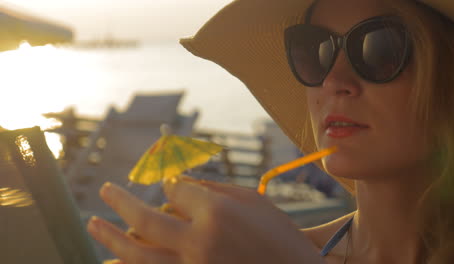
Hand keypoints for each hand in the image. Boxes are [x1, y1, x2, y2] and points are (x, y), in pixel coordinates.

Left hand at [87, 176, 324, 263]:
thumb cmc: (277, 235)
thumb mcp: (252, 200)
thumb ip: (213, 190)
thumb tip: (177, 184)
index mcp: (216, 212)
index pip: (175, 190)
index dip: (169, 185)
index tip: (167, 186)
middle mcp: (198, 240)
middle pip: (145, 218)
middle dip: (120, 202)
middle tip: (105, 191)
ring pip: (138, 254)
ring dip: (110, 238)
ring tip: (93, 224)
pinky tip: (115, 260)